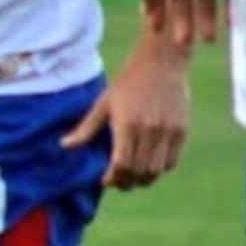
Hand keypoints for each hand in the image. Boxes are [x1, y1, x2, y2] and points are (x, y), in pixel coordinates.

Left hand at [61, 37, 189, 189]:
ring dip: (143, 180)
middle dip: (126, 183)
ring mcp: (167, 131)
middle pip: (139, 172)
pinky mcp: (181, 131)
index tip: (105, 181)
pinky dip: (159, 169)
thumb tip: (64, 146)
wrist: (161, 62)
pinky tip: (149, 165)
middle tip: (118, 183)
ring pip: (156, 170)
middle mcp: (149, 130)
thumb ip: (86, 128)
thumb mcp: (103, 103)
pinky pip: (171, 161)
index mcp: (127, 124)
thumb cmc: (128, 82)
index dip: (112, 178)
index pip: (121, 164)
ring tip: (133, 177)